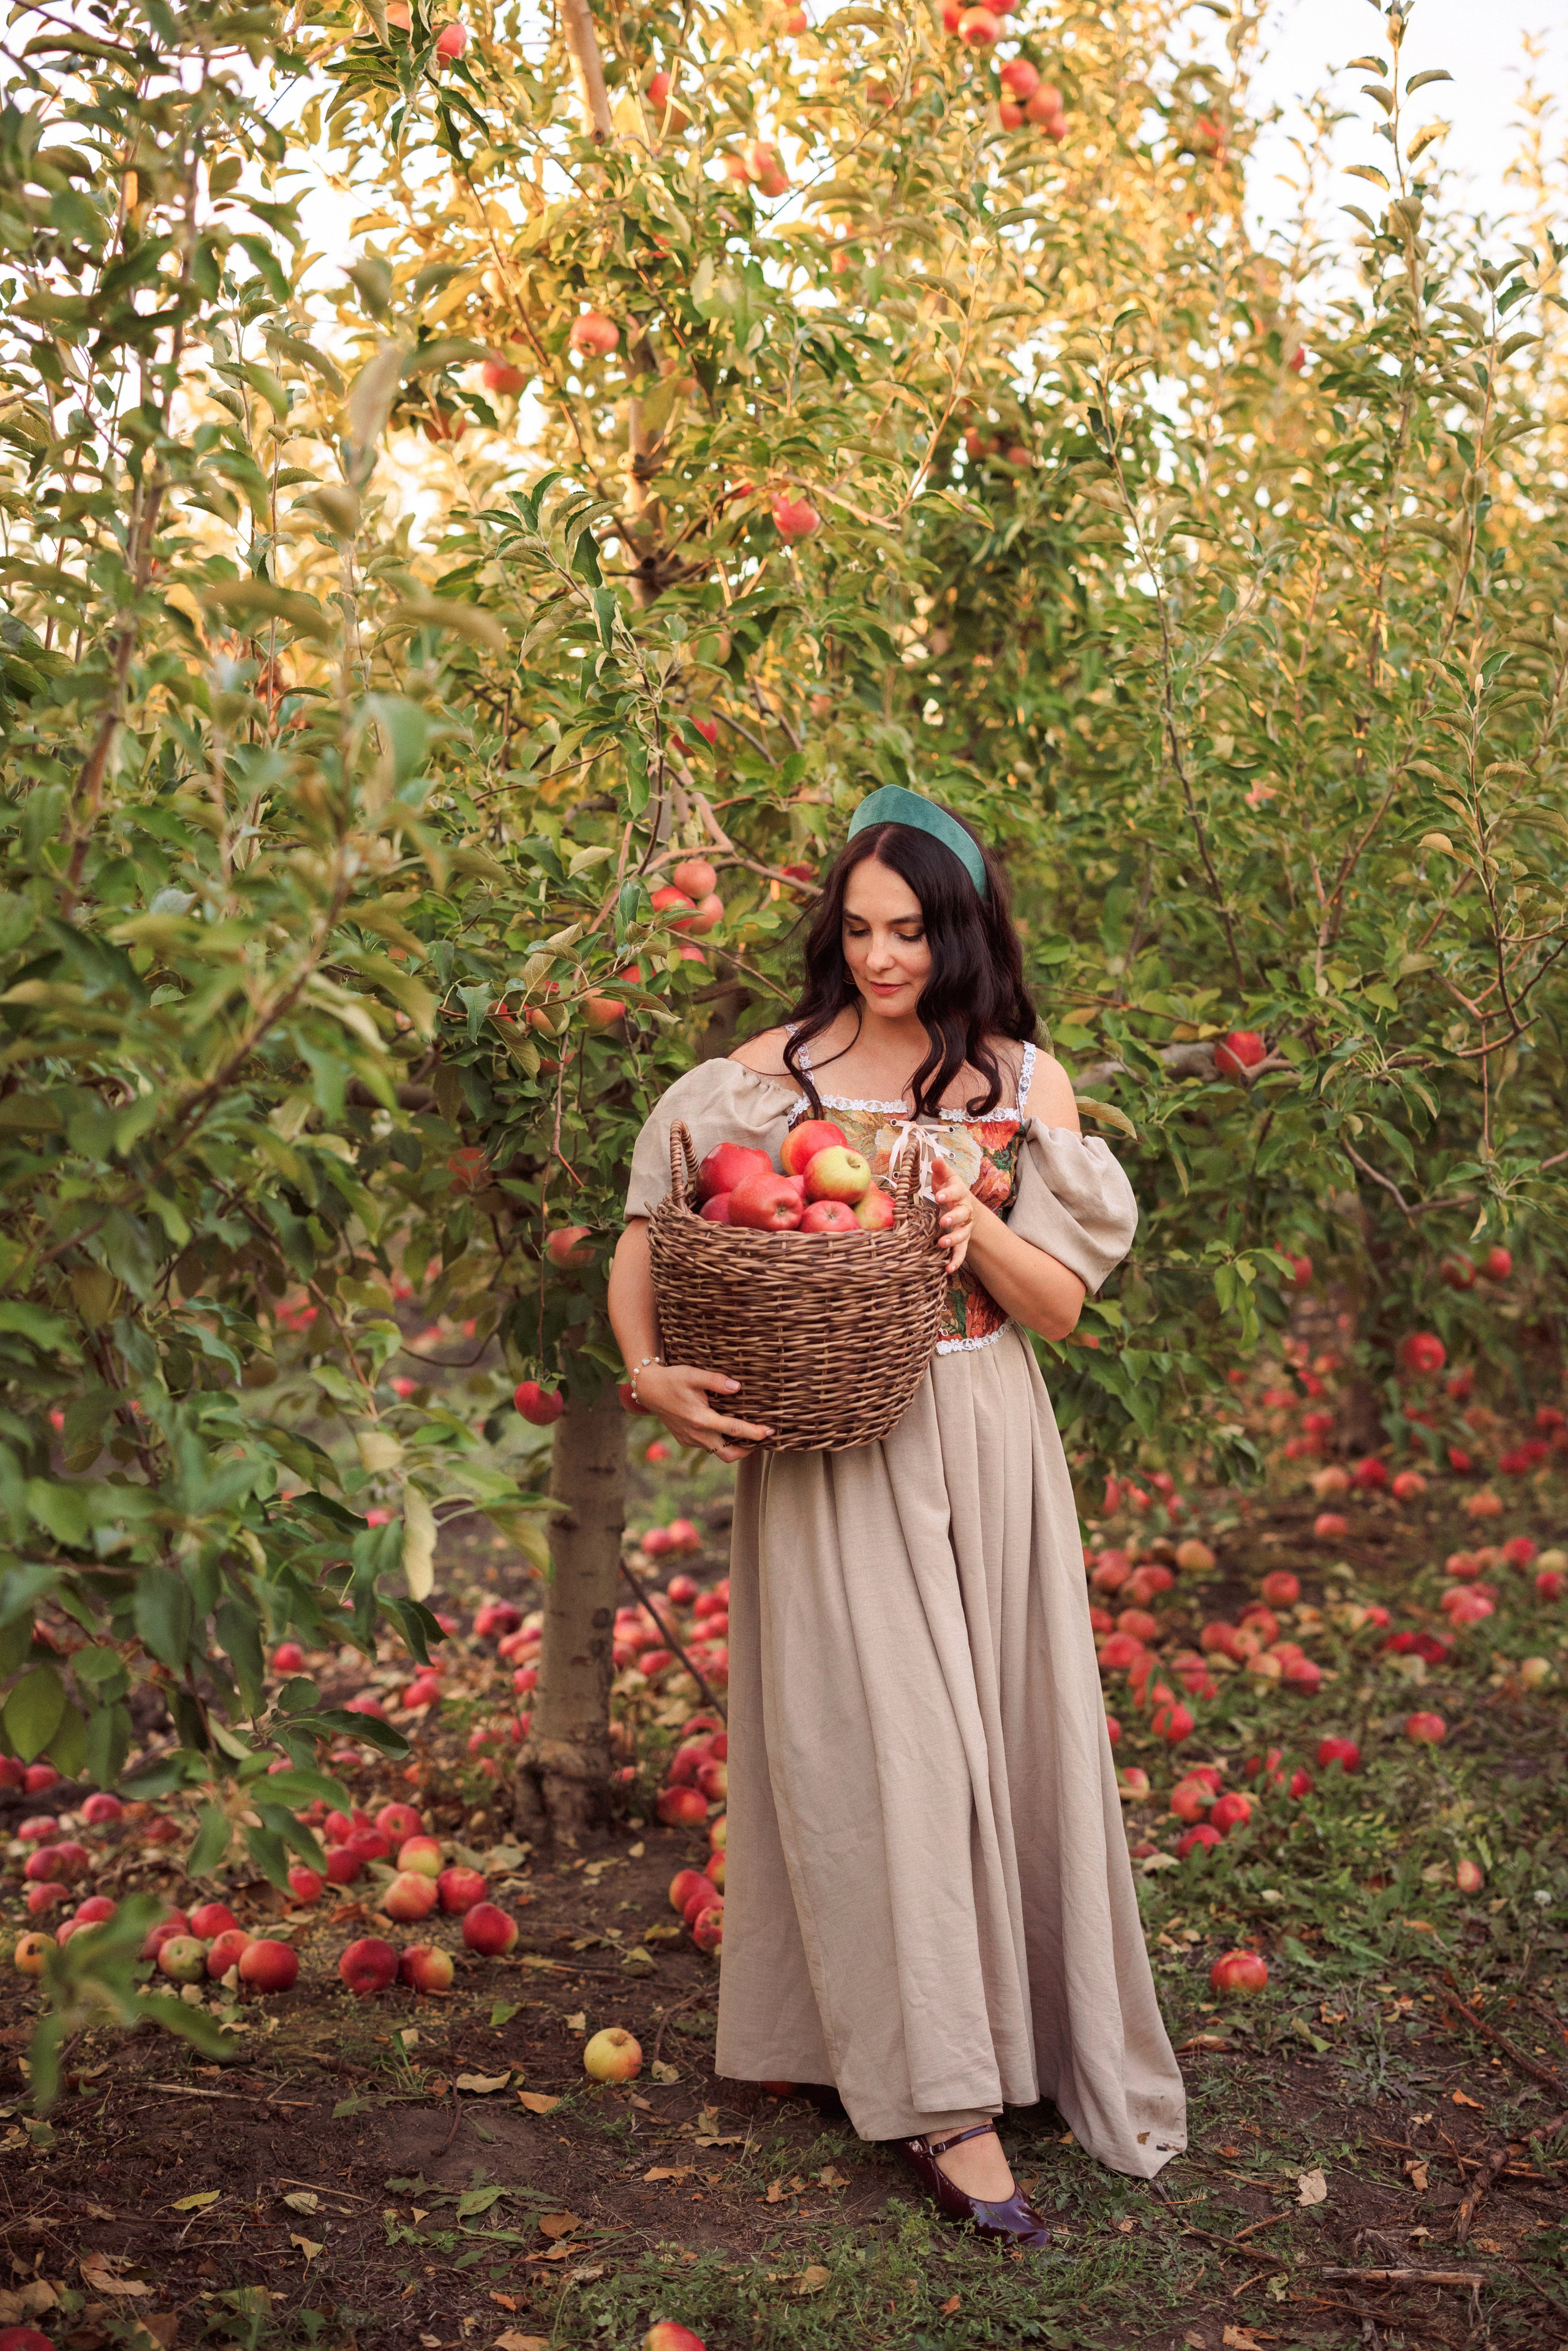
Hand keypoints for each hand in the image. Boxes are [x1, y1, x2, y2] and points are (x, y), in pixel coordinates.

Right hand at [636, 1362, 772, 1461]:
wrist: (648, 1389)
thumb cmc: (673, 1379)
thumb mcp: (694, 1374)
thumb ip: (716, 1380)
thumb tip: (737, 1387)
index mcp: (701, 1419)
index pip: (735, 1431)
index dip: (756, 1433)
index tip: (771, 1431)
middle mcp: (696, 1434)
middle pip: (729, 1454)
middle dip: (748, 1451)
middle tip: (762, 1439)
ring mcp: (690, 1439)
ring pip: (718, 1452)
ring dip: (734, 1447)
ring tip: (748, 1435)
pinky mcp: (685, 1440)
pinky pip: (707, 1446)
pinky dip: (719, 1442)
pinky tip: (726, 1429)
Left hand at [929, 1150, 975, 1271]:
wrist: (964, 1206)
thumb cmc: (949, 1190)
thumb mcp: (945, 1178)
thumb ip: (940, 1170)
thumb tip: (935, 1158)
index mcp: (960, 1194)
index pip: (956, 1191)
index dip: (948, 1194)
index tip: (939, 1196)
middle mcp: (965, 1211)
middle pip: (963, 1214)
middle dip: (954, 1217)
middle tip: (943, 1220)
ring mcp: (964, 1228)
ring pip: (962, 1235)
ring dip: (953, 1240)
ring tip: (942, 1244)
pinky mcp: (962, 1242)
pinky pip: (961, 1252)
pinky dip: (956, 1261)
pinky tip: (948, 1270)